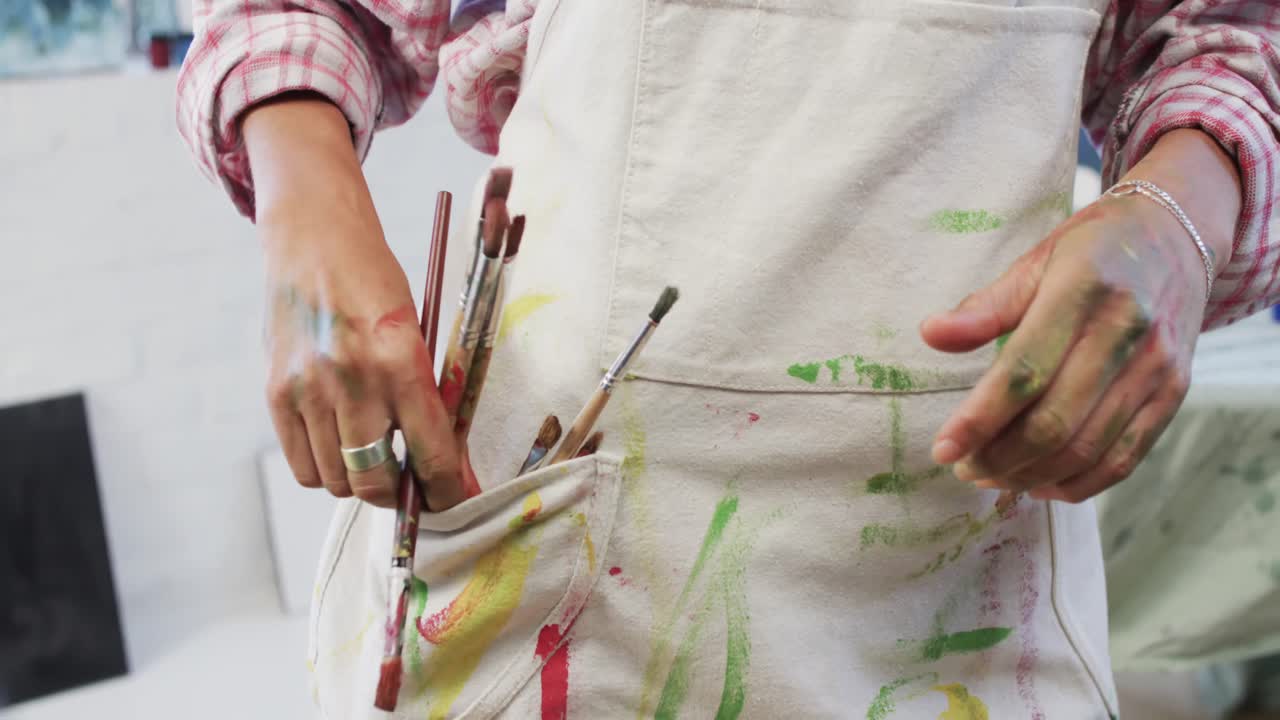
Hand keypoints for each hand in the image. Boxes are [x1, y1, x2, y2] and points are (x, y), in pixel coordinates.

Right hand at [245, 95, 472, 510]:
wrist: (314, 239)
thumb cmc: (375, 283)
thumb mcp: (415, 331)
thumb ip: (423, 395)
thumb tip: (440, 462)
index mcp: (401, 361)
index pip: (430, 453)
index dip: (445, 489)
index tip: (451, 498)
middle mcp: (352, 379)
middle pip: (374, 482)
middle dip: (398, 493)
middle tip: (408, 483)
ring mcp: (307, 389)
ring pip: (336, 480)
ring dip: (358, 482)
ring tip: (371, 456)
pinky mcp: (274, 392)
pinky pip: (302, 465)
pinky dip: (324, 469)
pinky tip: (339, 446)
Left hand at [921, 130, 1240, 502]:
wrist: (1177, 236)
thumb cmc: (1092, 250)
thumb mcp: (1035, 261)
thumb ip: (985, 306)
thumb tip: (930, 334)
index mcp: (1081, 291)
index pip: (1023, 372)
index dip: (979, 419)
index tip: (943, 449)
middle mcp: (1125, 333)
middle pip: (1055, 420)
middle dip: (1000, 457)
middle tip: (964, 468)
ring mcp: (1156, 368)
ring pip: (1089, 447)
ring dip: (1032, 474)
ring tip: (993, 477)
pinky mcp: (1174, 393)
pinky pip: (1126, 457)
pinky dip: (1079, 483)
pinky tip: (1041, 483)